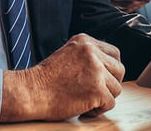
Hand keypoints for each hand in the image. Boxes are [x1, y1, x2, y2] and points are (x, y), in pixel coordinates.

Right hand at [0, 33, 124, 121]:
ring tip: (87, 101)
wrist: (31, 92)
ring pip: (117, 88)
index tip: (102, 78)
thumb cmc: (45, 78)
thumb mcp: (68, 54)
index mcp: (85, 41)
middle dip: (111, 83)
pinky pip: (110, 103)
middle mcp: (92, 52)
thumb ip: (87, 55)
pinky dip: (98, 110)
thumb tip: (107, 66)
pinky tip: (84, 109)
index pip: (114, 53)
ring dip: (104, 97)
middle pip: (119, 69)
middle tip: (97, 92)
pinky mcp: (97, 90)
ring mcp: (96, 70)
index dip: (111, 69)